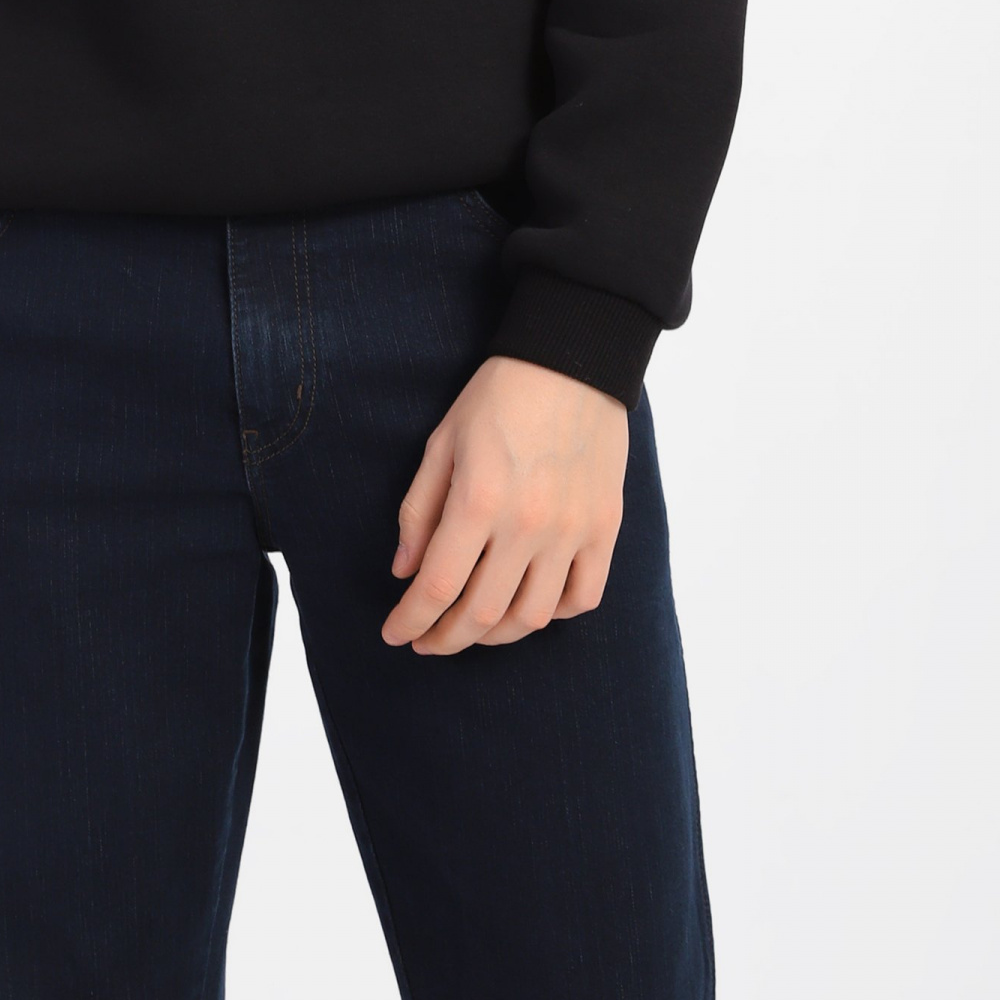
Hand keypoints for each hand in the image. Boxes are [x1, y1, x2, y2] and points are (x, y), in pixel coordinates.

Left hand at [382, 357, 627, 652]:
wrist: (572, 359)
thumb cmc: (498, 395)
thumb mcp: (442, 442)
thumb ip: (420, 510)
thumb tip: (403, 571)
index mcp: (478, 499)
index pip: (437, 587)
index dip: (411, 620)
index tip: (394, 633)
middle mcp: (527, 524)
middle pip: (481, 614)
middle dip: (445, 638)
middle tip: (427, 640)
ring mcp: (572, 530)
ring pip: (532, 617)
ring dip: (495, 635)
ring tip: (472, 627)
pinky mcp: (605, 528)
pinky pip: (582, 597)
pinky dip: (553, 613)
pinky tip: (529, 603)